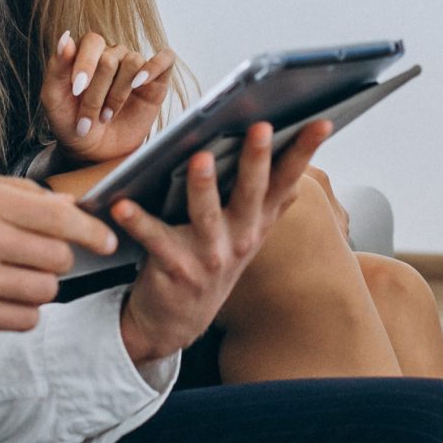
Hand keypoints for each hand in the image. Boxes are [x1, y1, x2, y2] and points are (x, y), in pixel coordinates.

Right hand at [0, 170, 120, 340]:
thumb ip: (18, 193)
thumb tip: (70, 206)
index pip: (58, 217)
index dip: (91, 230)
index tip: (107, 240)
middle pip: (59, 257)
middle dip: (56, 259)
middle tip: (34, 257)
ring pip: (46, 291)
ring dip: (39, 287)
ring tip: (13, 278)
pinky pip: (26, 320)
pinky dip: (22, 312)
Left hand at [42, 30, 177, 164]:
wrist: (93, 152)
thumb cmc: (71, 123)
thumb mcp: (54, 98)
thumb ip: (56, 67)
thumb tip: (66, 38)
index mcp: (87, 53)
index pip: (92, 41)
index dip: (85, 64)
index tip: (77, 90)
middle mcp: (113, 54)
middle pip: (110, 58)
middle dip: (97, 92)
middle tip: (88, 118)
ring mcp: (135, 66)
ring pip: (133, 62)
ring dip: (118, 94)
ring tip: (106, 116)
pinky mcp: (157, 81)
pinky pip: (165, 59)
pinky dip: (154, 68)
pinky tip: (139, 84)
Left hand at [111, 120, 328, 363]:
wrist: (178, 320)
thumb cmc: (212, 260)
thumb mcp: (250, 232)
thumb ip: (272, 199)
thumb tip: (301, 158)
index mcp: (258, 221)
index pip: (286, 181)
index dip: (304, 152)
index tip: (320, 123)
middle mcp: (240, 238)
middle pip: (250, 193)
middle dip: (257, 160)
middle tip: (262, 128)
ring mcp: (209, 255)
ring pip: (207, 215)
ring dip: (203, 187)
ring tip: (199, 159)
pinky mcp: (175, 267)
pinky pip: (155, 239)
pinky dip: (137, 221)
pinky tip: (121, 205)